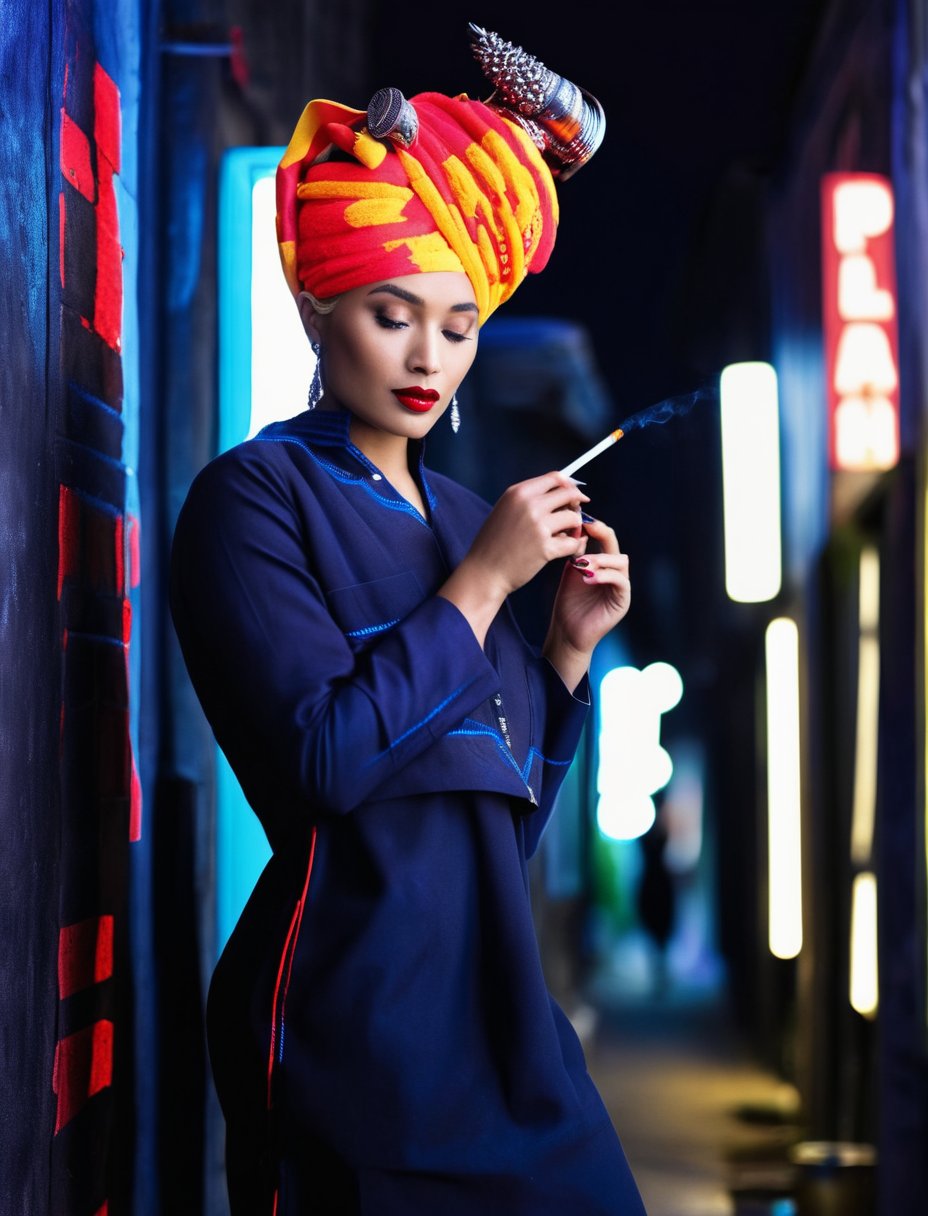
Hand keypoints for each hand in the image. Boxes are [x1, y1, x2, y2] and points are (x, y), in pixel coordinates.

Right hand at [438, 472, 587, 645]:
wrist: (483, 572)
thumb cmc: (494, 544)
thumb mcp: (505, 510)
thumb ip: (528, 500)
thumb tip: (560, 494)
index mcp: (518, 492)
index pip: (555, 477)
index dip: (569, 486)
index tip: (573, 496)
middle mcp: (528, 504)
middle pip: (569, 494)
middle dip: (576, 505)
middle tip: (573, 517)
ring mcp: (537, 525)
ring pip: (574, 517)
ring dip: (574, 528)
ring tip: (565, 537)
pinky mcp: (545, 547)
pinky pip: (573, 542)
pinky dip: (573, 546)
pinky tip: (567, 550)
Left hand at [544, 517, 630, 689]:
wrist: (567, 632)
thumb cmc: (568, 603)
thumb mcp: (571, 571)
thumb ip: (576, 551)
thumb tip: (578, 527)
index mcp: (604, 564)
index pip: (605, 538)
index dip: (596, 527)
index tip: (581, 519)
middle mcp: (615, 572)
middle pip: (615, 546)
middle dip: (602, 534)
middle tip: (587, 529)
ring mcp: (621, 587)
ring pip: (621, 561)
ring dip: (601, 558)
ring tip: (582, 563)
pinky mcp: (623, 601)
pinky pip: (621, 582)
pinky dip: (605, 576)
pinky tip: (587, 578)